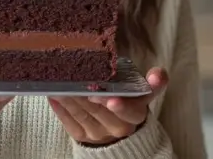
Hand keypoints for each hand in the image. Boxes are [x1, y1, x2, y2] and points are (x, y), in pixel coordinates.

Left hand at [48, 67, 167, 145]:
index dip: (121, 106)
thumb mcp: (143, 93)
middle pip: (100, 111)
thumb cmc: (129, 102)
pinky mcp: (83, 137)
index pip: (131, 112)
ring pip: (83, 115)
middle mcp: (118, 128)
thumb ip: (154, 82)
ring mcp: (99, 134)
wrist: (119, 128)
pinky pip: (70, 124)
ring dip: (69, 100)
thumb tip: (159, 74)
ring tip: (59, 85)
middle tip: (75, 83)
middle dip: (86, 97)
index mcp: (136, 115)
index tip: (111, 99)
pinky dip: (61, 110)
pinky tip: (53, 97)